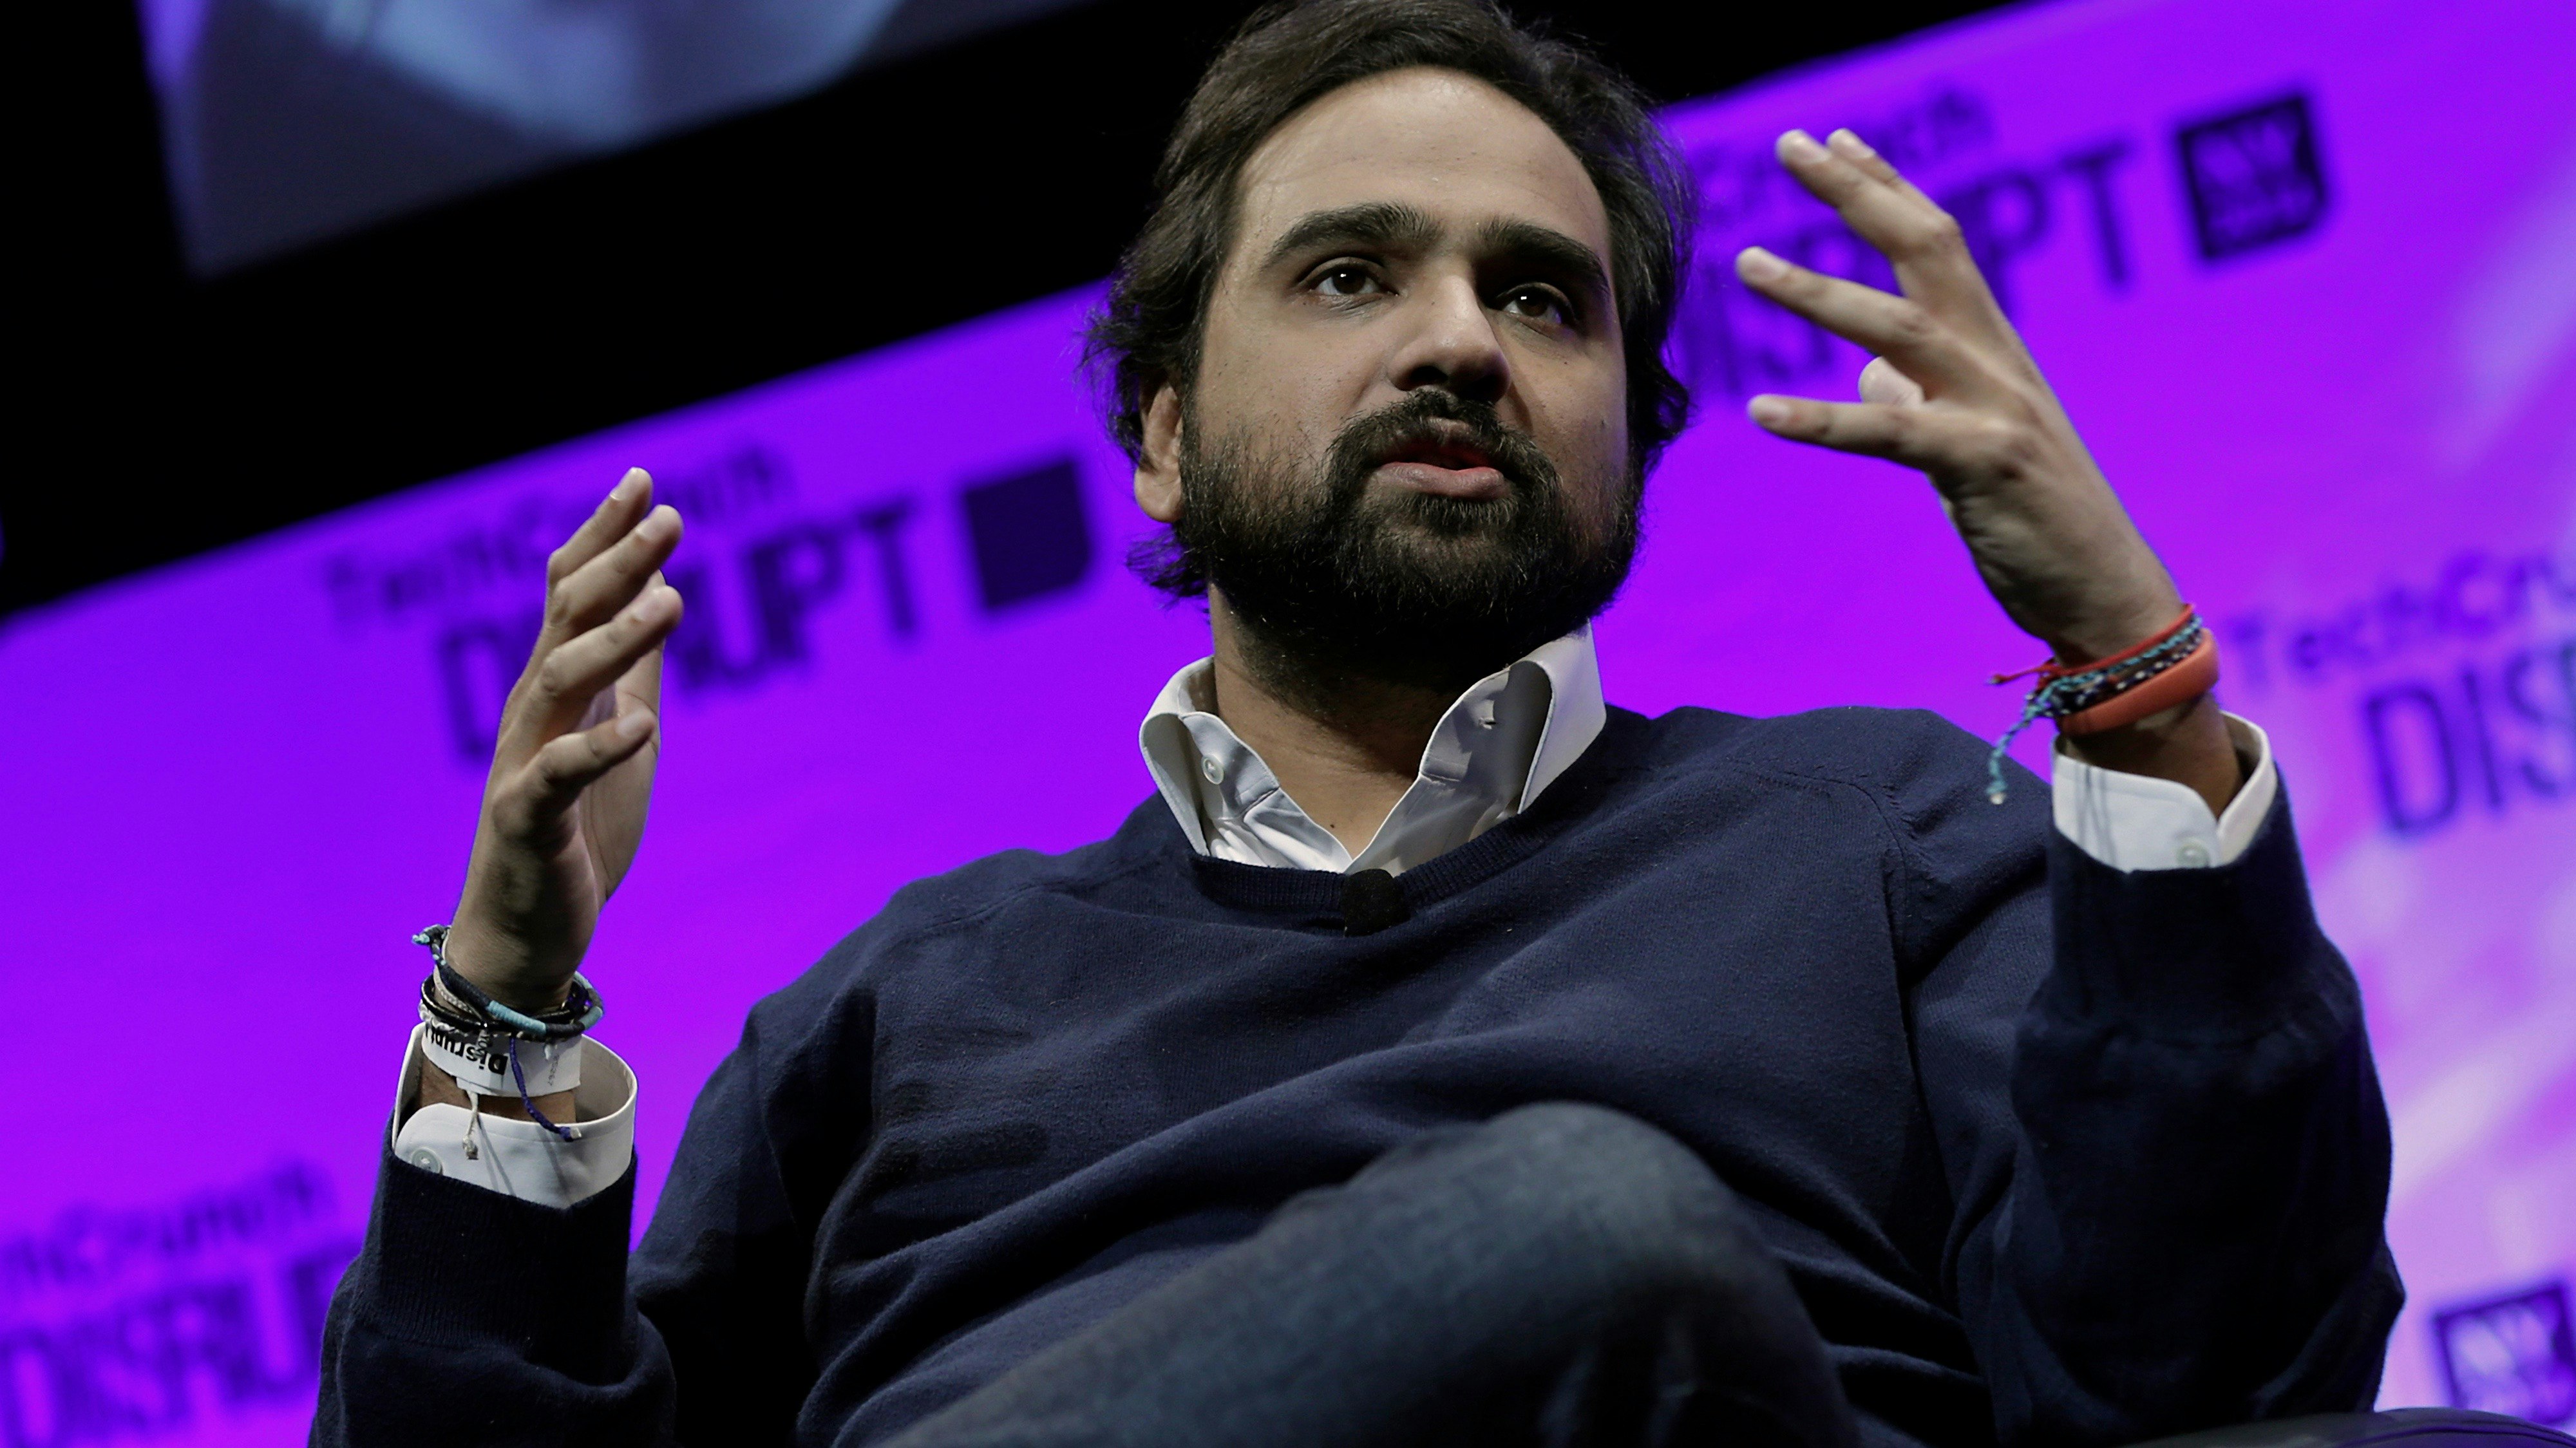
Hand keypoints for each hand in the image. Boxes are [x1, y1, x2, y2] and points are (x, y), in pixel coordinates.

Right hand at [445, 470, 684, 1010]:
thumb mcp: (621, 735)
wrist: (526, 934)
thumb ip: (634, 669)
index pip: (570, 591)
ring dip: (616, 639)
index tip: (644, 479)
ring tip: (673, 600)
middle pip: (566, 618)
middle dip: (617, 563)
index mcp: (555, 689)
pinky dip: (600, 748)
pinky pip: (558, 777)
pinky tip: (643, 726)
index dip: (604, 534)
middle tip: (671, 514)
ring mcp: (523, 763)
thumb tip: (661, 589)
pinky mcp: (528, 822)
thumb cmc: (574, 833)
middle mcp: (531, 713)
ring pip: (561, 682)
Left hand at [1735, 128, 2238, 808]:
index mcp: (1993, 349)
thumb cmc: (2036, 518)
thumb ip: (1921, 396)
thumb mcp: (1970, 443)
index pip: (1936, 243)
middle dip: (1857, 194)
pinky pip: (1889, 433)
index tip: (1833, 141)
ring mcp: (1993, 408)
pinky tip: (1762, 410)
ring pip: (1899, 328)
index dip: (1885, 188)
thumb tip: (1870, 369)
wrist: (2105, 592)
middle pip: (1926, 250)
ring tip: (1748, 263)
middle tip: (1791, 143)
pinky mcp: (1981, 466)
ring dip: (1819, 293)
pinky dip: (1822, 419)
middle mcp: (1997, 361)